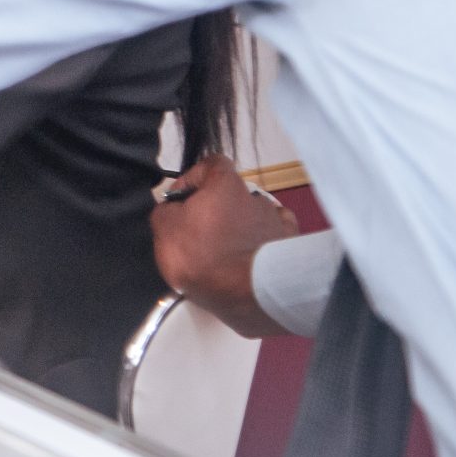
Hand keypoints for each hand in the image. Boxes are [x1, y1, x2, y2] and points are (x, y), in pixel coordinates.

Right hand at [148, 153, 299, 338]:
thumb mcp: (165, 229)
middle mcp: (254, 194)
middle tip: (202, 235)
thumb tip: (172, 208)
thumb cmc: (205, 255)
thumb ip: (165, 210)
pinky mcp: (291, 244)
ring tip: (230, 253)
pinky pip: (275, 235)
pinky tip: (255, 256)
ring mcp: (276, 219)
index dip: (193, 180)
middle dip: (217, 210)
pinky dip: (264, 242)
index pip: (210, 164)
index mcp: (225, 183)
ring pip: (254, 215)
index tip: (181, 204)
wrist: (252, 292)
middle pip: (231, 194)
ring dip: (242, 227)